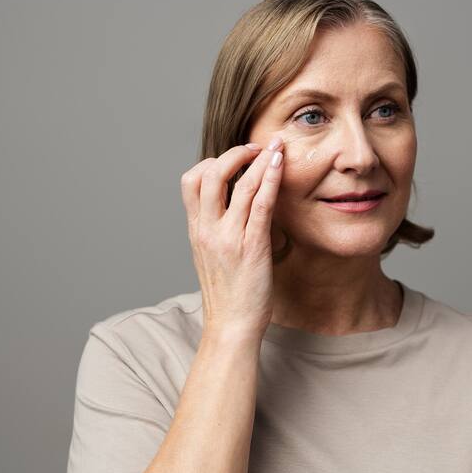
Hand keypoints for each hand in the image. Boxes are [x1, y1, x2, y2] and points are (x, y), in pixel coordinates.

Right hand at [180, 137, 283, 338]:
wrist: (231, 325)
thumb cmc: (227, 294)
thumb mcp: (211, 256)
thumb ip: (216, 230)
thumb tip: (232, 208)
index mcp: (196, 231)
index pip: (190, 181)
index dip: (210, 162)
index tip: (233, 159)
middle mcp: (208, 230)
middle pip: (211, 174)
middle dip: (235, 153)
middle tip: (256, 147)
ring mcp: (229, 237)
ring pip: (240, 184)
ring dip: (259, 159)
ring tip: (275, 147)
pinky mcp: (252, 246)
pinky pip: (261, 203)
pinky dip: (270, 179)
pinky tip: (280, 165)